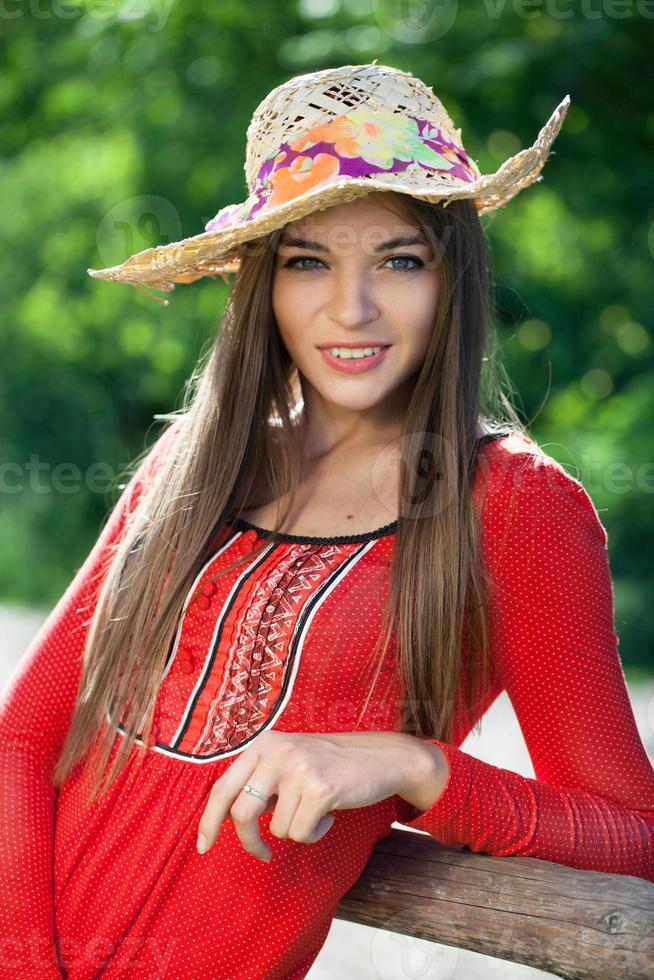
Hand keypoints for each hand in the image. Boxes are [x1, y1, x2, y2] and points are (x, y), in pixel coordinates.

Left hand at [196, 729, 442, 861]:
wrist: (380, 757)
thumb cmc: (330, 766)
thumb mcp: (289, 763)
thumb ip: (260, 783)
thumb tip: (227, 819)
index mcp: (264, 745)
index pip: (223, 787)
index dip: (209, 821)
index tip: (204, 847)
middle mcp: (276, 751)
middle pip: (242, 813)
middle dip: (250, 842)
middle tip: (263, 854)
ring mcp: (299, 768)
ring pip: (278, 829)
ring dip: (297, 830)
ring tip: (316, 810)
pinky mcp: (321, 788)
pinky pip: (302, 833)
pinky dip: (316, 833)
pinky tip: (330, 813)